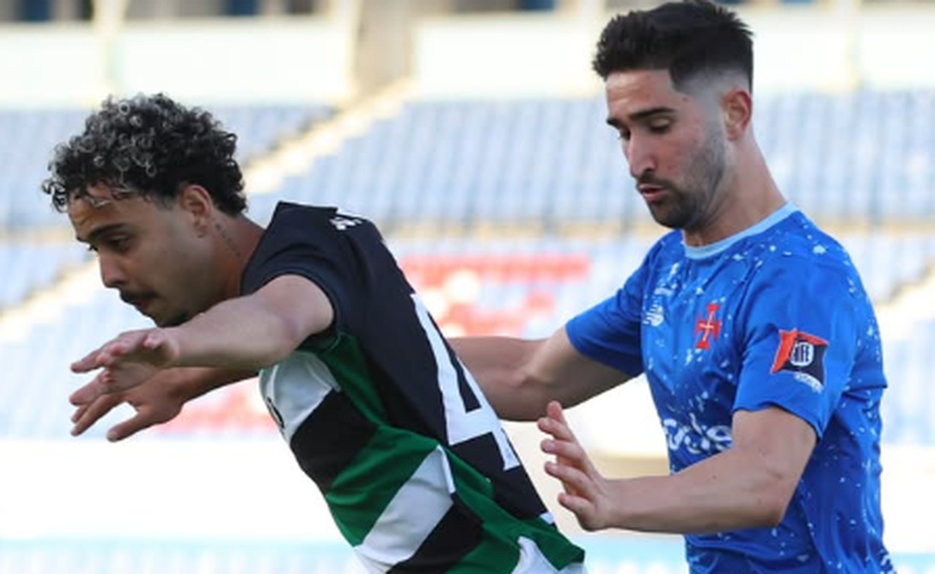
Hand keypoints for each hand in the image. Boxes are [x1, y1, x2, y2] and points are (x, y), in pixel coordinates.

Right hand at [70, 369, 188, 440]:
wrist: (188, 374)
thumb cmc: (171, 397)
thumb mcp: (152, 415)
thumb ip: (130, 426)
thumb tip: (108, 437)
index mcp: (120, 391)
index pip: (97, 408)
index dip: (85, 421)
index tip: (73, 433)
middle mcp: (119, 378)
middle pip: (95, 393)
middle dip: (83, 407)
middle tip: (72, 420)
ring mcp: (126, 371)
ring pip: (101, 383)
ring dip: (90, 394)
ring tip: (80, 405)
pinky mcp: (133, 366)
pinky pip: (112, 375)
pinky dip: (103, 383)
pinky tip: (103, 388)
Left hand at [71, 328, 179, 403]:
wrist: (166, 351)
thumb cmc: (137, 367)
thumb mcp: (117, 381)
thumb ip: (95, 390)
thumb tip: (70, 401)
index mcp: (111, 356)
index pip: (96, 359)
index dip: (87, 363)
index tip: (74, 368)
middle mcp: (123, 346)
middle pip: (112, 350)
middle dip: (106, 354)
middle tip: (99, 360)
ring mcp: (141, 341)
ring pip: (131, 343)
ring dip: (124, 346)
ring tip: (116, 350)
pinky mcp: (159, 340)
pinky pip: (156, 340)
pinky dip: (152, 342)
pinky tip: (149, 345)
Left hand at [538, 400, 613, 530]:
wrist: (611, 508)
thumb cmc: (584, 478)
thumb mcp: (571, 454)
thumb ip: (561, 430)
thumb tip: (552, 403)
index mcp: (579, 458)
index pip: (570, 440)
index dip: (557, 430)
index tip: (542, 422)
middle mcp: (586, 472)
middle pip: (577, 455)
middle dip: (561, 447)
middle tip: (543, 443)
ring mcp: (590, 492)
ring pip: (580, 480)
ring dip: (564, 472)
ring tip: (547, 466)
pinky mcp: (592, 513)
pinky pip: (583, 507)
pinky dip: (572, 503)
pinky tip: (560, 498)